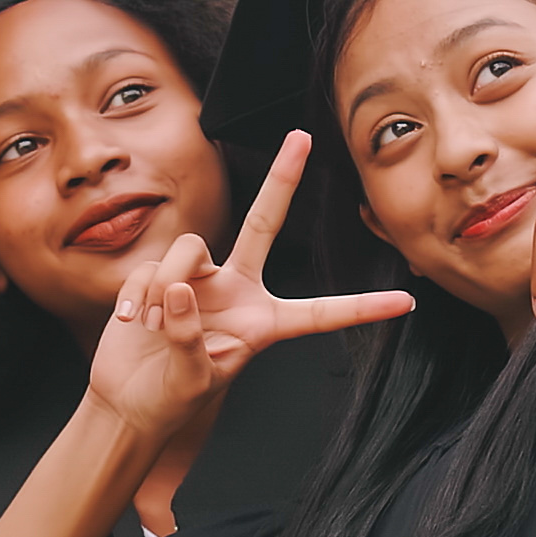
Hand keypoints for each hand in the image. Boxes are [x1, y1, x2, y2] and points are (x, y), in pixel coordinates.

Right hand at [92, 135, 411, 435]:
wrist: (129, 400)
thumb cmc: (171, 397)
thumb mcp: (195, 379)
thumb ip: (190, 336)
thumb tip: (180, 288)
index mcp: (264, 323)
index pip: (320, 313)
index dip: (362, 307)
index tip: (406, 302)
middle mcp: (237, 290)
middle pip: (264, 224)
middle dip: (281, 179)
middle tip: (301, 137)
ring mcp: (198, 279)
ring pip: (189, 248)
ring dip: (165, 287)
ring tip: (150, 325)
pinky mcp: (160, 275)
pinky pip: (152, 269)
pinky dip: (137, 296)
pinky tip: (130, 322)